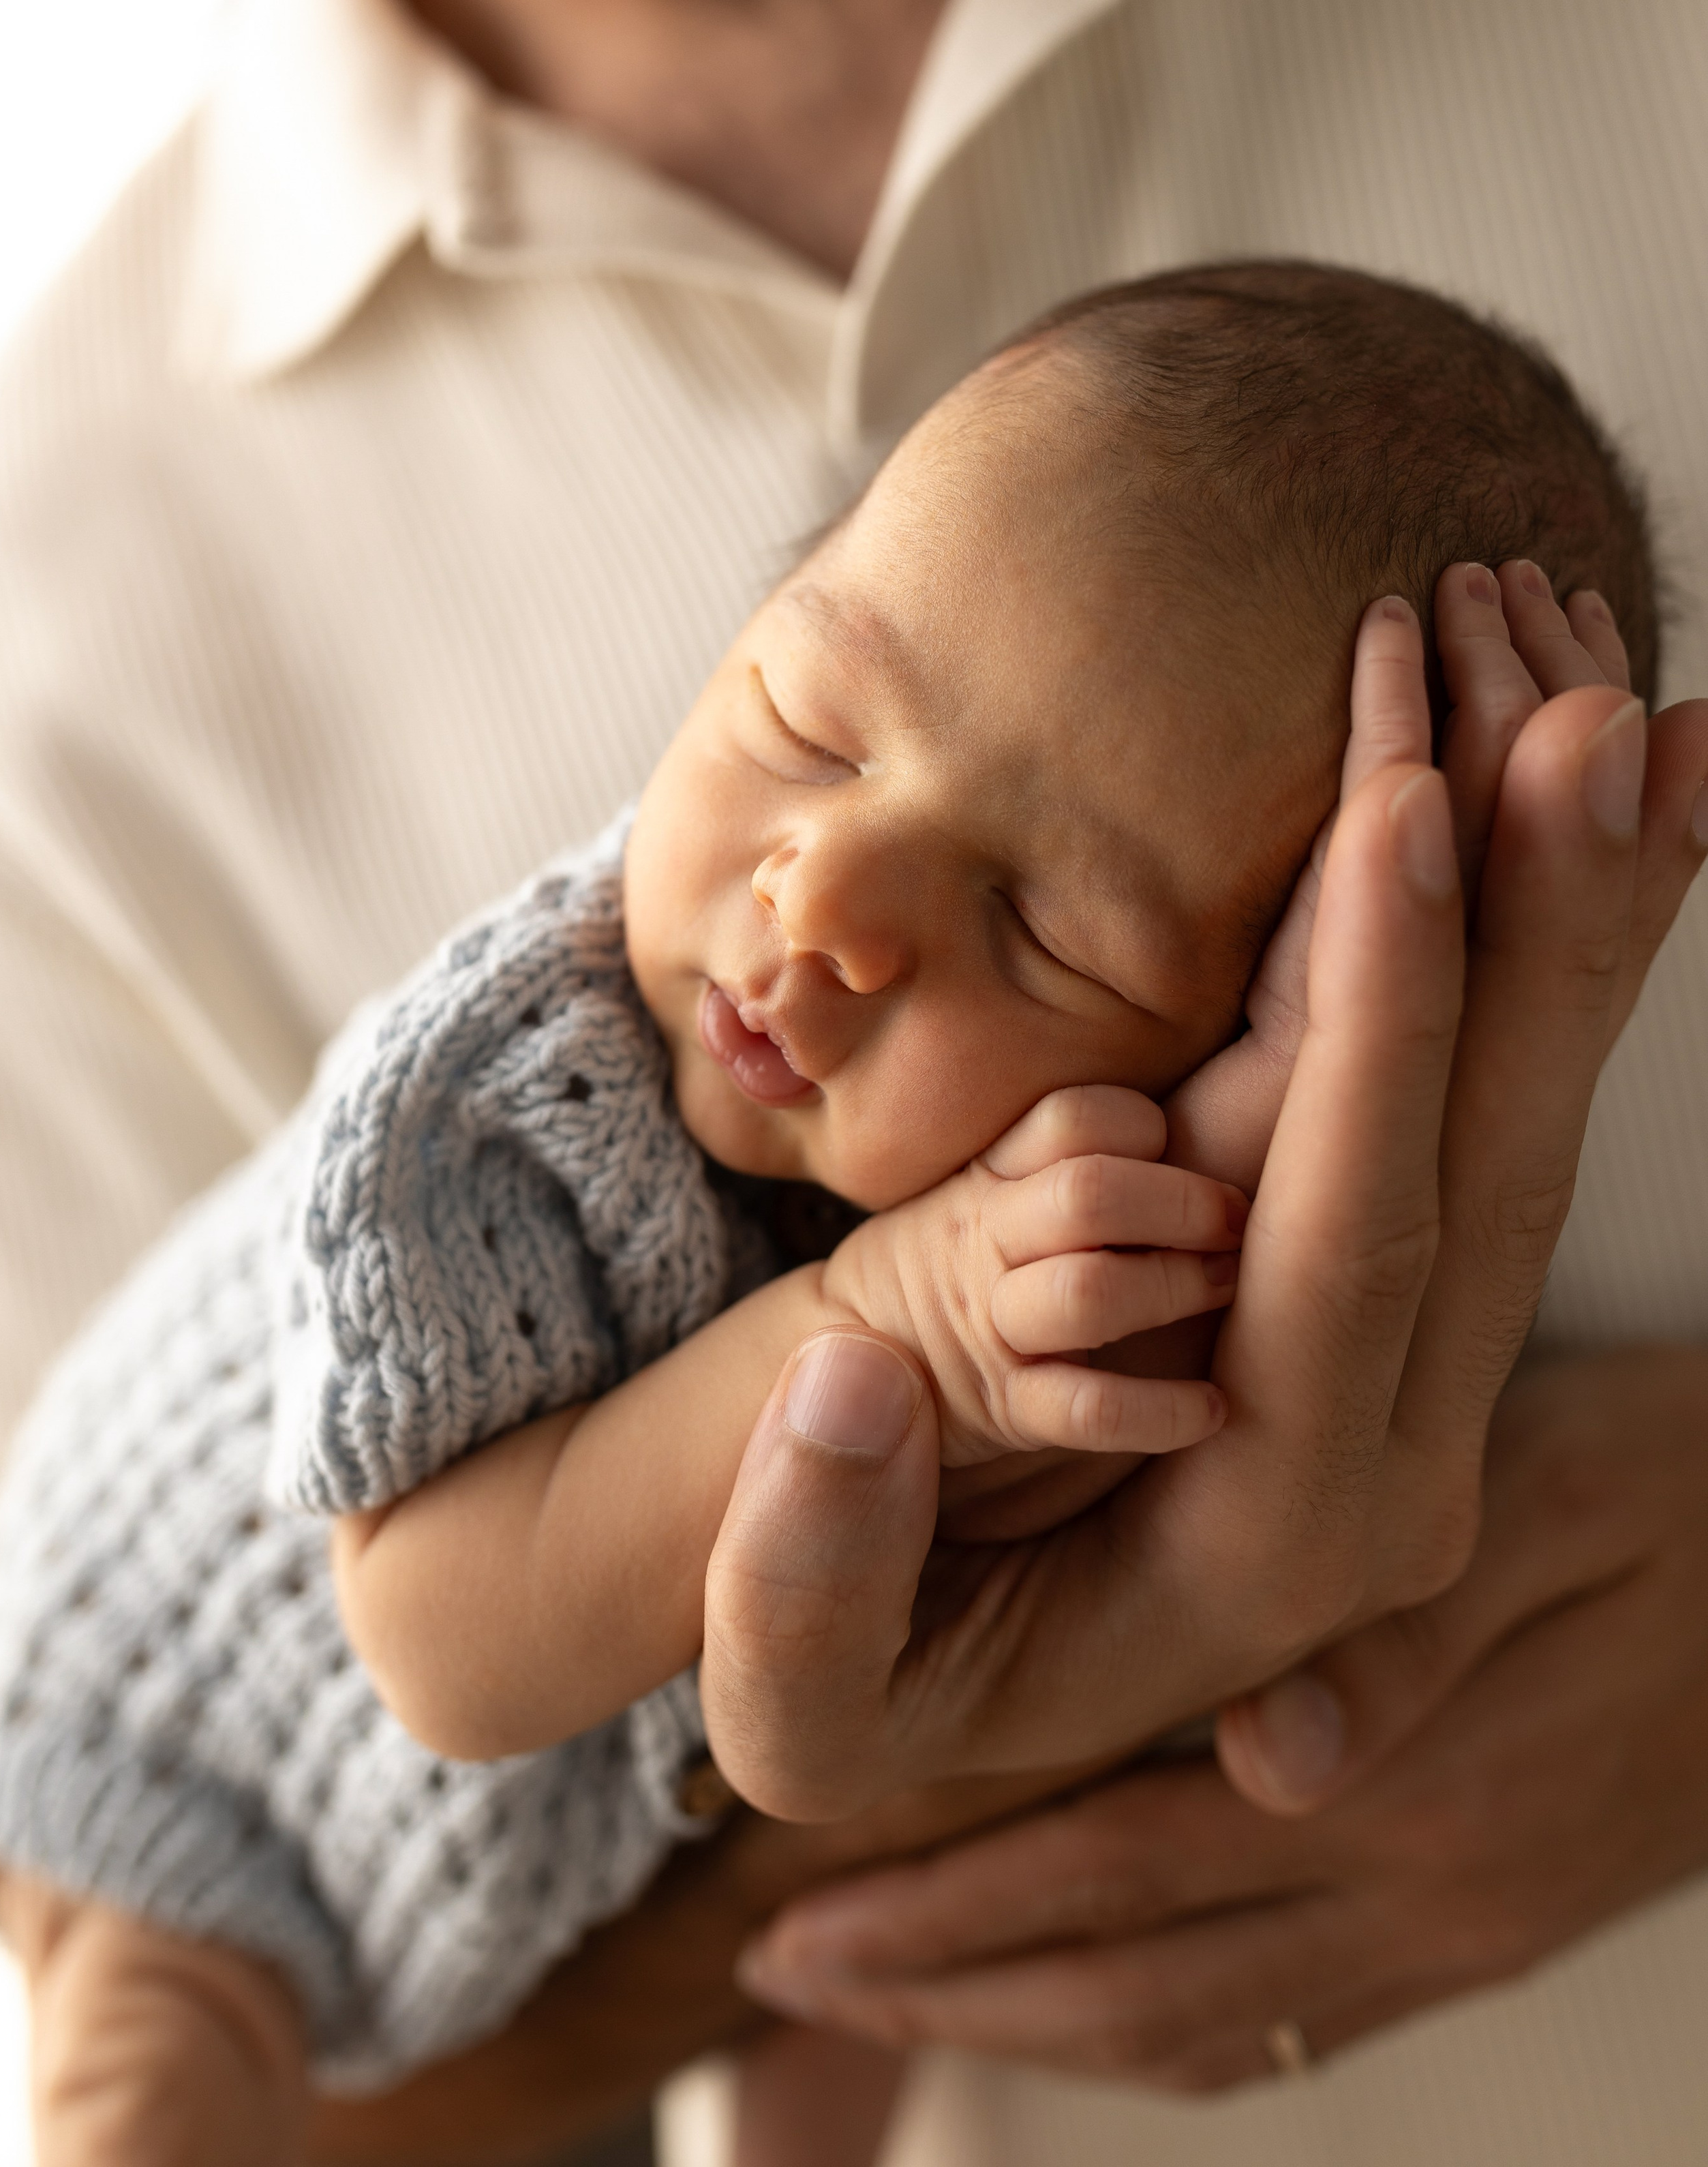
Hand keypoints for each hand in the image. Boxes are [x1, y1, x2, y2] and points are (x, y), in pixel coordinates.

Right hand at [698, 570, 1707, 1817]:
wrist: (947, 1705)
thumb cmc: (867, 1688)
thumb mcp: (810, 1705)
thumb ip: (808, 1581)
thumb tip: (847, 1385)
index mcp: (1278, 1528)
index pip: (1352, 1239)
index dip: (1382, 1022)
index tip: (1401, 802)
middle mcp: (1389, 1445)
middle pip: (1490, 1156)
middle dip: (1528, 917)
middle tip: (1572, 695)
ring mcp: (1400, 1366)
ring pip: (1507, 1117)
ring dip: (1548, 909)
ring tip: (1592, 696)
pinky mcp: (1363, 1289)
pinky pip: (1461, 1106)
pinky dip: (1508, 949)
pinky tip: (1533, 805)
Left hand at [731, 1348, 1707, 2090]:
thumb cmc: (1684, 1487)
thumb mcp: (1568, 1497)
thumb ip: (1420, 1635)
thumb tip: (1272, 1754)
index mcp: (1410, 1778)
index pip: (1126, 1870)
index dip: (955, 1904)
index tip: (804, 1910)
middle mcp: (1417, 1890)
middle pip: (1134, 1972)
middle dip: (946, 1979)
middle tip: (787, 1974)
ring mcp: (1457, 1931)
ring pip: (1199, 2022)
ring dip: (1030, 2019)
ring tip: (891, 2003)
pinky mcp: (1493, 1934)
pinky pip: (1295, 2024)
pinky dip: (1166, 2034)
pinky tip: (1101, 2017)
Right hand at [822, 1085, 1244, 1464]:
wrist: (845, 1358)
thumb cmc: (960, 1260)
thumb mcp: (985, 1184)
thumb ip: (1059, 1150)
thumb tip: (1189, 1113)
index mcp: (990, 1174)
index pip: (1073, 1117)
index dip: (1140, 1124)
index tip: (1181, 1146)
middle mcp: (987, 1238)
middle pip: (1091, 1195)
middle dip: (1183, 1203)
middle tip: (1239, 1221)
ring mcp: (995, 1327)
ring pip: (1090, 1294)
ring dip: (1174, 1287)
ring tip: (1229, 1288)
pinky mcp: (1004, 1411)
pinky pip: (1085, 1410)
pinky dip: (1159, 1411)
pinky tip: (1214, 1407)